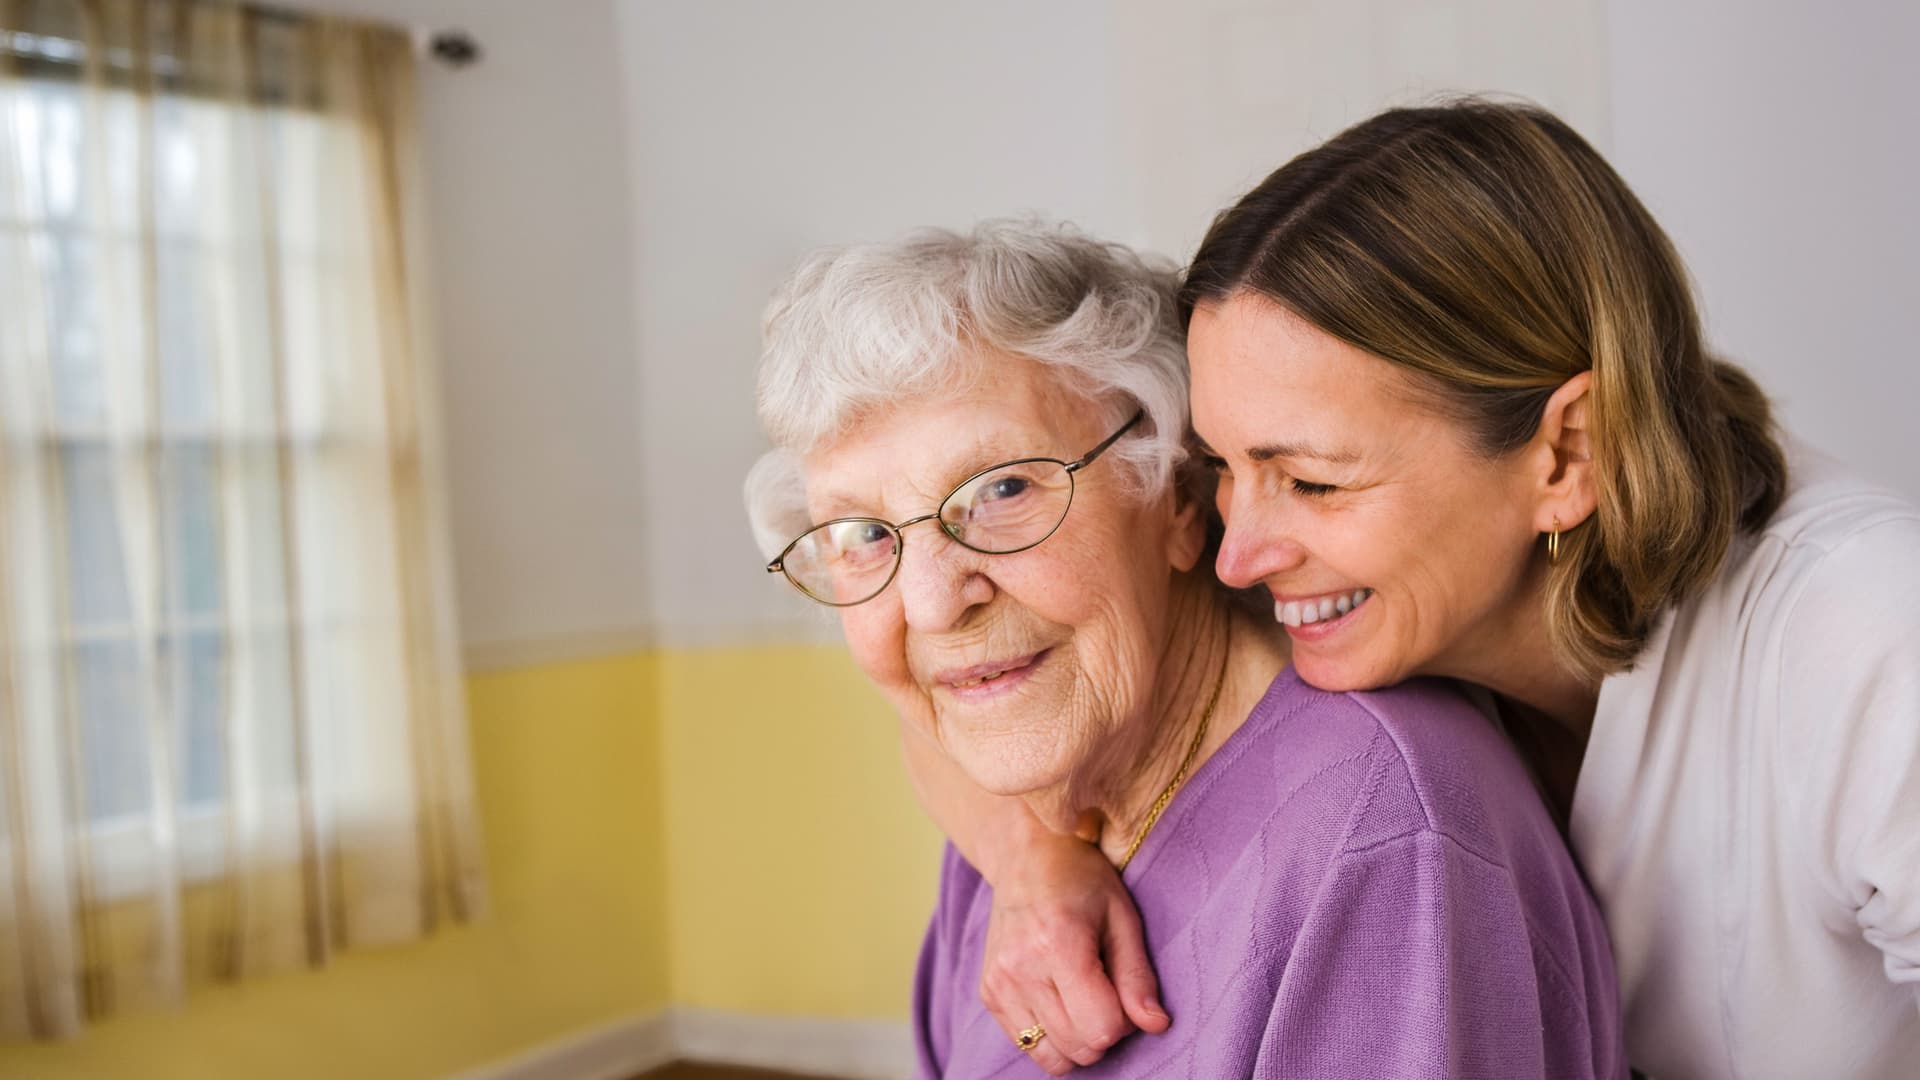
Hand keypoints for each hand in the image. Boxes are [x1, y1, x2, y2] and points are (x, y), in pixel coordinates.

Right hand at [979, 829, 1168, 1074]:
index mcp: (1058, 944)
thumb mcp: (1122, 917)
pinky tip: (1058, 999)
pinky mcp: (987, 992)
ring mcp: (998, 983)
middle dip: (1102, 1031)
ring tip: (1081, 999)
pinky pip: (1026, 1045)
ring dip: (1076, 1040)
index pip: (1101, 1029)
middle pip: (1078, 1048)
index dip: (1124, 1020)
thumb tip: (1156, 1025)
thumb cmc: (1082, 879)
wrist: (1027, 855)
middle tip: (1105, 990)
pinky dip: (1050, 1036)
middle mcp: (1020, 968)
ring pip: (1050, 1057)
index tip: (1122, 988)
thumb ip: (1138, 976)